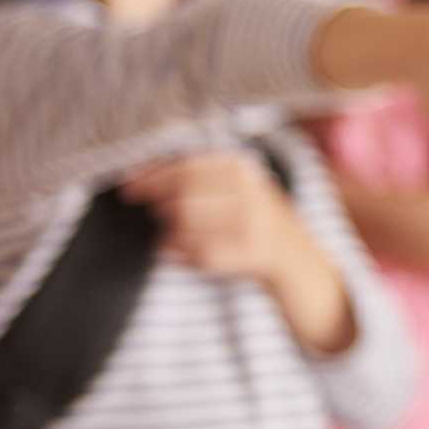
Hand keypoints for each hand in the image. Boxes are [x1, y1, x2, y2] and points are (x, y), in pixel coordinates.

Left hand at [125, 149, 358, 353]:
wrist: (301, 261)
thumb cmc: (254, 222)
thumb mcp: (236, 188)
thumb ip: (196, 178)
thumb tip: (137, 173)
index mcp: (243, 170)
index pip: (189, 166)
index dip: (153, 175)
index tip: (127, 185)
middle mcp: (252, 193)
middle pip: (186, 193)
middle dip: (160, 202)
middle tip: (151, 210)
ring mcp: (254, 224)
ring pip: (191, 222)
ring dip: (170, 229)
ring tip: (170, 233)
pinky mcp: (252, 255)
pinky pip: (202, 252)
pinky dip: (181, 252)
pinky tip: (174, 250)